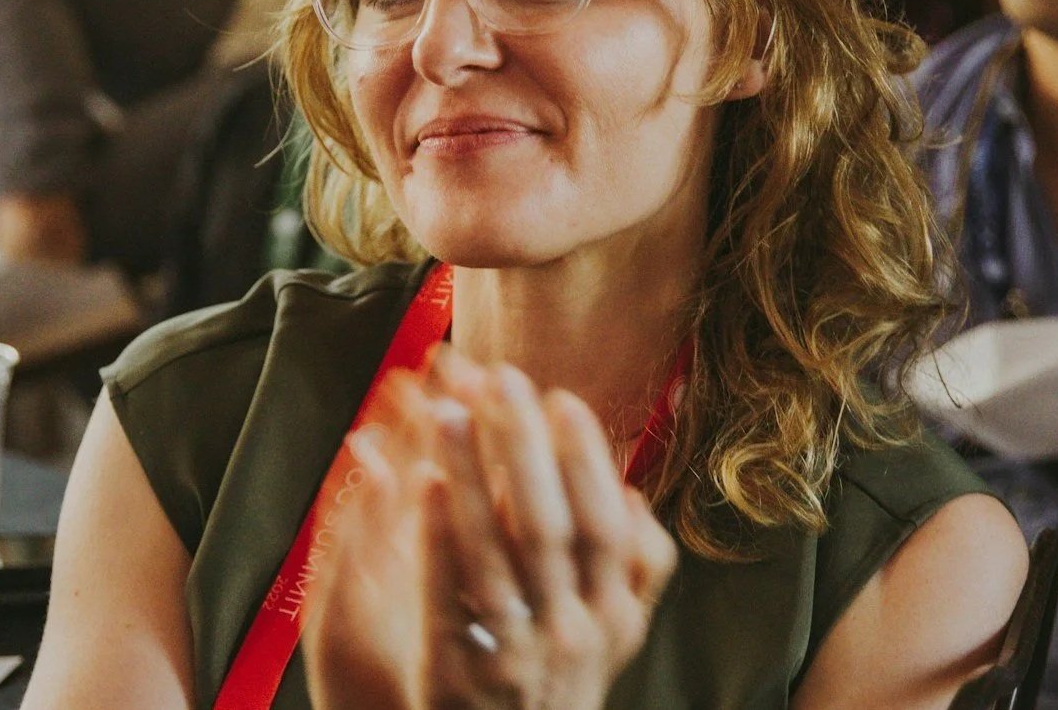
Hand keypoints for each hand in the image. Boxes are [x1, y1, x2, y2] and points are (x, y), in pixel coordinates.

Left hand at [305, 355, 678, 709]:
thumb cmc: (556, 691)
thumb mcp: (610, 640)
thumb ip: (631, 577)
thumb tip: (636, 498)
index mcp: (611, 618)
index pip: (607, 526)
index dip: (588, 460)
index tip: (562, 399)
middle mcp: (570, 634)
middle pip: (551, 525)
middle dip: (526, 446)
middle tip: (502, 378)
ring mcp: (514, 654)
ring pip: (494, 550)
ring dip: (472, 473)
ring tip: (448, 410)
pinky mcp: (457, 670)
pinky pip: (447, 592)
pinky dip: (437, 534)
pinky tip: (422, 481)